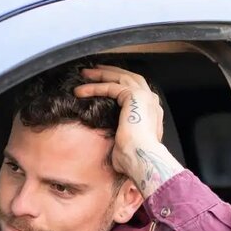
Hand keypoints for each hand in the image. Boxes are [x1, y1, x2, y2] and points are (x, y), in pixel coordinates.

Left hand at [75, 65, 181, 195]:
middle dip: (110, 72)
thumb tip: (106, 141)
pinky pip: (111, 86)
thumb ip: (119, 135)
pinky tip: (80, 91)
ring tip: (84, 74)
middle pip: (129, 77)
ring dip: (101, 74)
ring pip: (120, 77)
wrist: (142, 159)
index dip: (118, 82)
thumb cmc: (133, 158)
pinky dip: (94, 87)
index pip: (134, 89)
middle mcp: (151, 100)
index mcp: (151, 111)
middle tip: (92, 70)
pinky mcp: (134, 96)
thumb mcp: (125, 143)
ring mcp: (144, 96)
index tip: (103, 81)